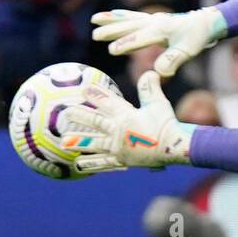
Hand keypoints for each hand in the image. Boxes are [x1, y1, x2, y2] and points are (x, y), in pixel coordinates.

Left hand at [62, 71, 193, 172]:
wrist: (173, 148)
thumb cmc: (167, 125)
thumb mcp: (159, 104)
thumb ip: (150, 88)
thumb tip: (151, 71)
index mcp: (126, 116)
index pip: (108, 103)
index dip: (96, 95)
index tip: (85, 89)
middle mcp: (118, 131)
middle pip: (95, 121)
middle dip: (80, 115)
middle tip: (65, 112)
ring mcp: (118, 147)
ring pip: (94, 143)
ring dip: (79, 141)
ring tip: (64, 141)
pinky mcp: (121, 161)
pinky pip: (103, 163)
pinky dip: (91, 164)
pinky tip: (78, 165)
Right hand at [92, 7, 226, 75]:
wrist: (204, 22)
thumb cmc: (196, 38)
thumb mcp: (188, 51)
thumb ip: (173, 59)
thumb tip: (159, 71)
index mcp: (162, 30)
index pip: (141, 38)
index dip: (126, 44)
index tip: (111, 50)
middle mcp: (154, 22)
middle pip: (130, 27)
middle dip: (113, 30)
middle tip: (95, 35)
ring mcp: (152, 19)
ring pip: (128, 19)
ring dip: (112, 20)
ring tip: (94, 19)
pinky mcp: (152, 19)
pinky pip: (132, 17)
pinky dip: (120, 16)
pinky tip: (109, 15)